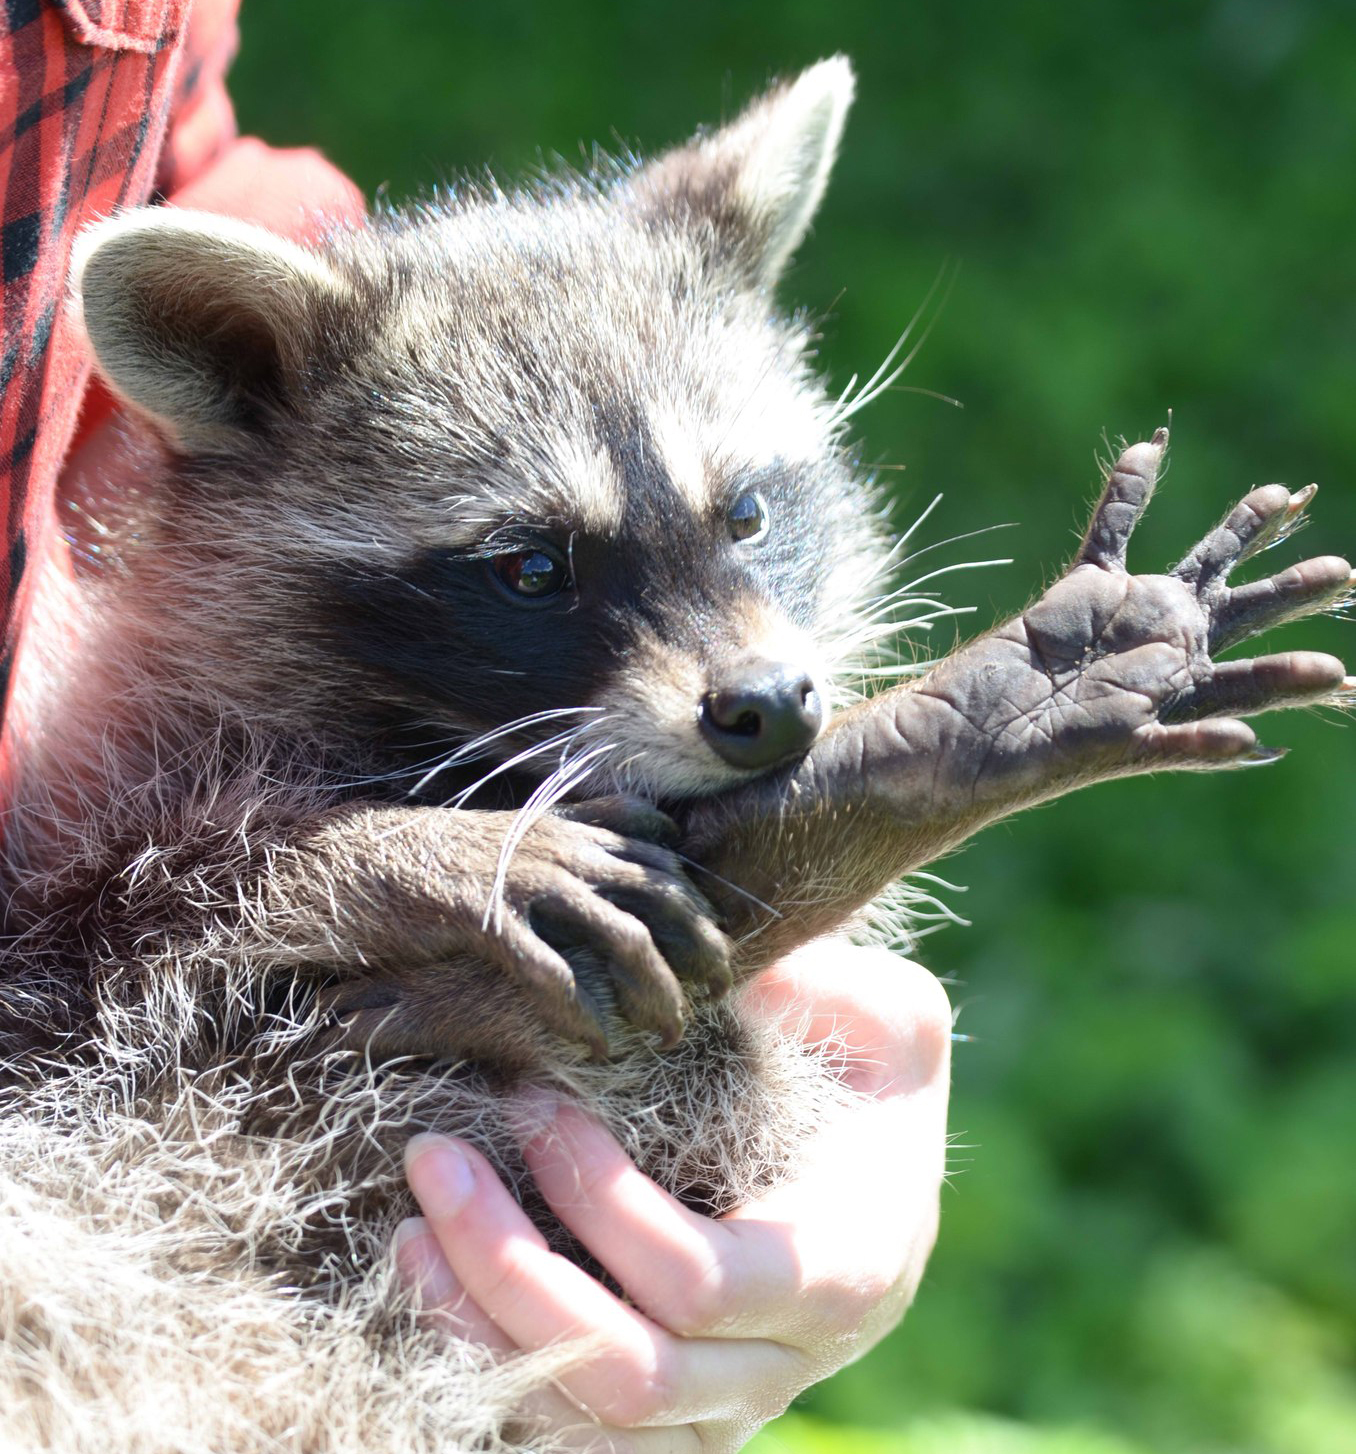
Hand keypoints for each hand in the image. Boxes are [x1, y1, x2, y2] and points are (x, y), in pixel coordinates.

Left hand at [394, 941, 951, 1450]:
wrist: (875, 1147)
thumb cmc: (868, 1066)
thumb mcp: (882, 1015)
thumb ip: (826, 991)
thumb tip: (708, 974)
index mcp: (847, 1269)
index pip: (703, 1282)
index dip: (604, 1204)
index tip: (536, 1106)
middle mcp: (787, 1363)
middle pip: (632, 1375)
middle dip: (510, 1271)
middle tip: (434, 1161)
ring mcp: (726, 1409)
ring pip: (588, 1429)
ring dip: (480, 1332)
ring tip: (412, 1229)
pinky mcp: (672, 1422)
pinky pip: (571, 1440)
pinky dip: (492, 1376)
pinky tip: (436, 1289)